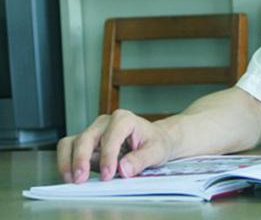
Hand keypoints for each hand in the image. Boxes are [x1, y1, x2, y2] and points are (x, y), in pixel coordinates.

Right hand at [57, 109, 173, 182]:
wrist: (154, 140)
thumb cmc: (155, 142)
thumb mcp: (156, 151)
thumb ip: (141, 159)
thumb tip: (123, 169)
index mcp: (124, 119)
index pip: (111, 136)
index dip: (108, 156)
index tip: (108, 175)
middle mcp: (105, 122)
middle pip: (87, 137)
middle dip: (82, 158)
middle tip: (82, 179)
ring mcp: (94, 132)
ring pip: (73, 142)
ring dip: (69, 161)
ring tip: (73, 179)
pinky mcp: (86, 144)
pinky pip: (69, 149)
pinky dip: (66, 162)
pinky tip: (71, 176)